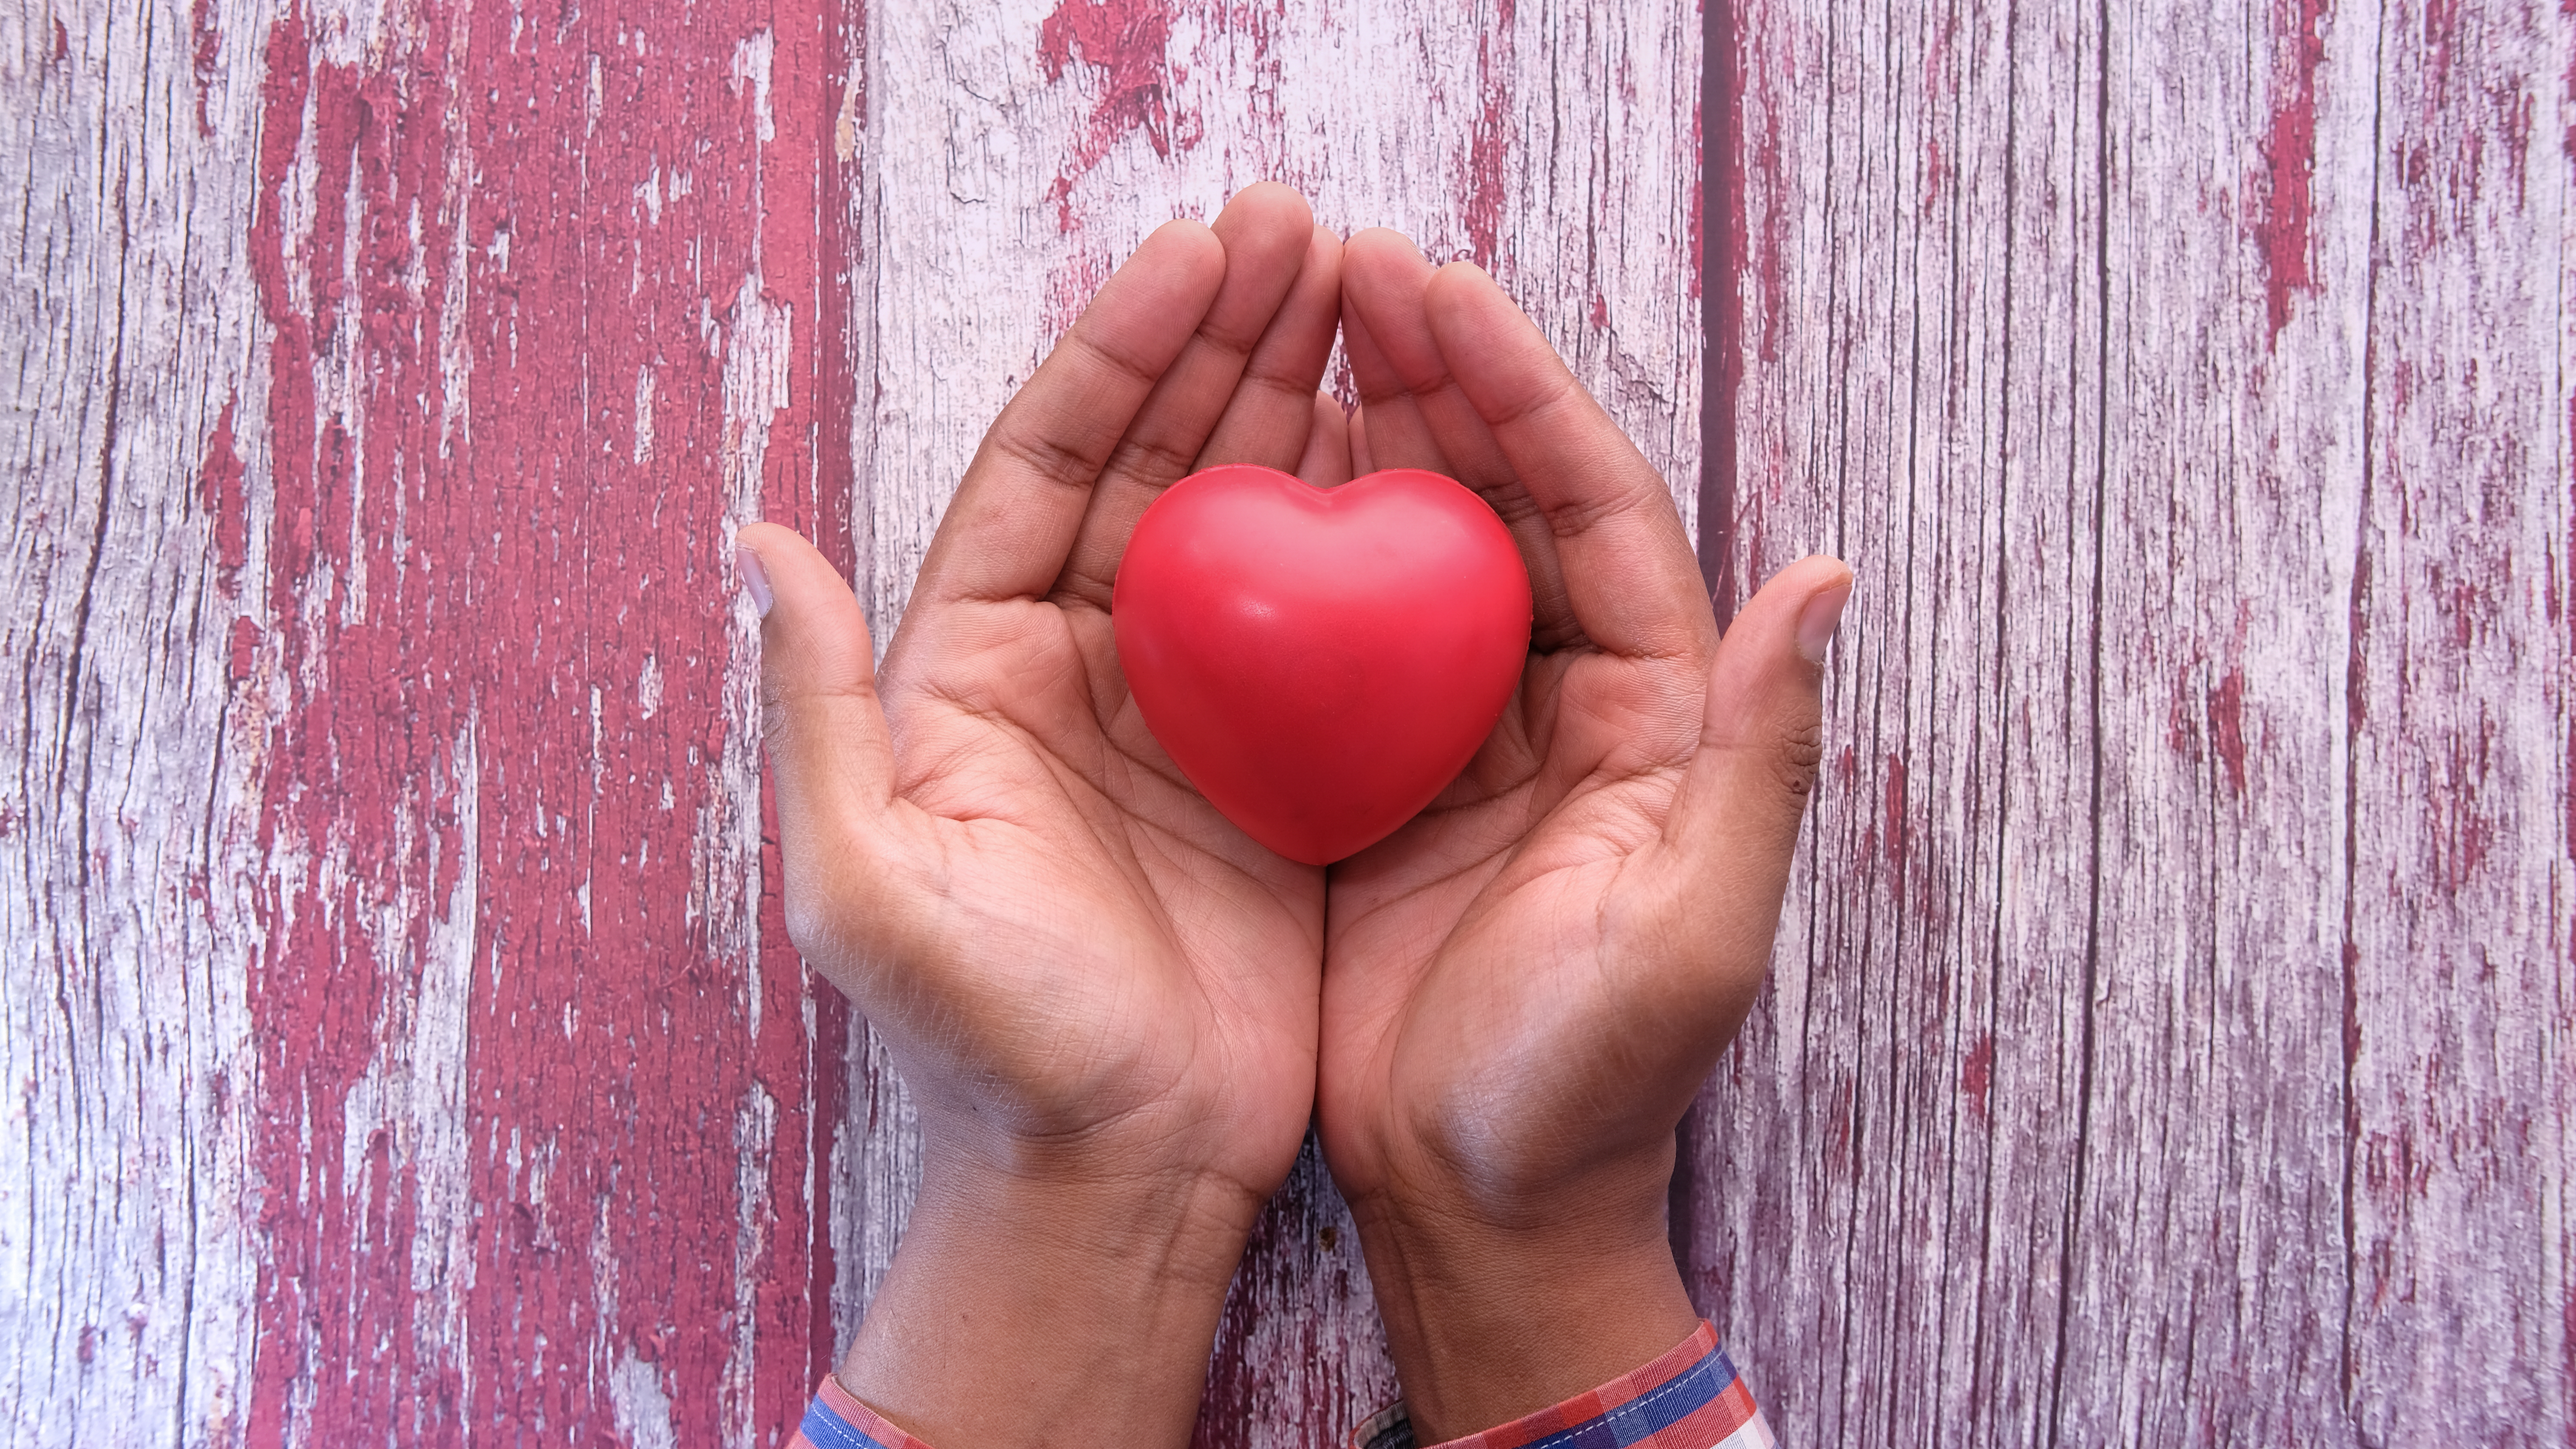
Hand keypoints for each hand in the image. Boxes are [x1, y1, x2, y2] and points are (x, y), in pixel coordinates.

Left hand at [737, 184, 1345, 1448]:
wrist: (1109, 1179)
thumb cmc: (985, 1047)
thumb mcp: (868, 885)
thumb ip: (820, 714)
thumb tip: (757, 545)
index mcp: (972, 669)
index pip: (1045, 467)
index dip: (1118, 353)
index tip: (1196, 256)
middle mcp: (1075, 669)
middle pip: (1153, 466)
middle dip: (1222, 343)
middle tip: (1306, 235)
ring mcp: (1183, 716)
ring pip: (1242, 523)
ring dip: (1295, 406)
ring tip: (1365, 294)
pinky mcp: (1273, 774)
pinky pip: (1323, 628)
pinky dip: (1362, 535)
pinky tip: (1412, 454)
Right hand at [1312, 231, 1851, 1440]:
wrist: (1481, 1209)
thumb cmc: (1591, 1084)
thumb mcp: (1697, 927)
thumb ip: (1761, 756)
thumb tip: (1825, 580)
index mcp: (1661, 716)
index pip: (1597, 512)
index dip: (1525, 395)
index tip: (1444, 291)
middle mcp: (1569, 705)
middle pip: (1503, 503)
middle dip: (1436, 378)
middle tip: (1348, 266)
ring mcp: (1465, 740)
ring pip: (1416, 551)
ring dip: (1363, 436)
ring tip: (1293, 326)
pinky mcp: (1377, 787)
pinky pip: (1339, 640)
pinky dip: (1295, 553)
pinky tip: (1237, 481)